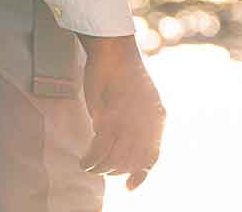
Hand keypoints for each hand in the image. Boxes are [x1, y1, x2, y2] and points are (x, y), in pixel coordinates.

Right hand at [77, 33, 165, 190]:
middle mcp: (146, 124)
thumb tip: (123, 149)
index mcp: (157, 120)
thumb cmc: (123, 75)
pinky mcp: (109, 119)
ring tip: (89, 165)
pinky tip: (84, 161)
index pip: (152, 157)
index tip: (130, 187)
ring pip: (114, 160)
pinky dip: (90, 160)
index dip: (141, 174)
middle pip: (130, 162)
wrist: (115, 54)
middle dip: (113, 170)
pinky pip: (99, 151)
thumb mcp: (139, 102)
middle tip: (100, 167)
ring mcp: (128, 123)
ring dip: (99, 168)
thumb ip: (137, 125)